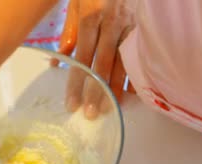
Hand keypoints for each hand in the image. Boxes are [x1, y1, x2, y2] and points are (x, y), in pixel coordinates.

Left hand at [51, 0, 134, 118]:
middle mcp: (113, 24)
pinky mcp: (144, 28)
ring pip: (124, 62)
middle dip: (97, 91)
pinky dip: (137, 74)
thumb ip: (68, 34)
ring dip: (117, 88)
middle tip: (90, 114)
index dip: (76, 82)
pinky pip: (140, 56)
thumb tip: (57, 65)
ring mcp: (131, 26)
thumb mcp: (77, 4)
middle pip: (103, 64)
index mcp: (92, 18)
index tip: (71, 103)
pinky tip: (131, 93)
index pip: (82, 57)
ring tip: (110, 108)